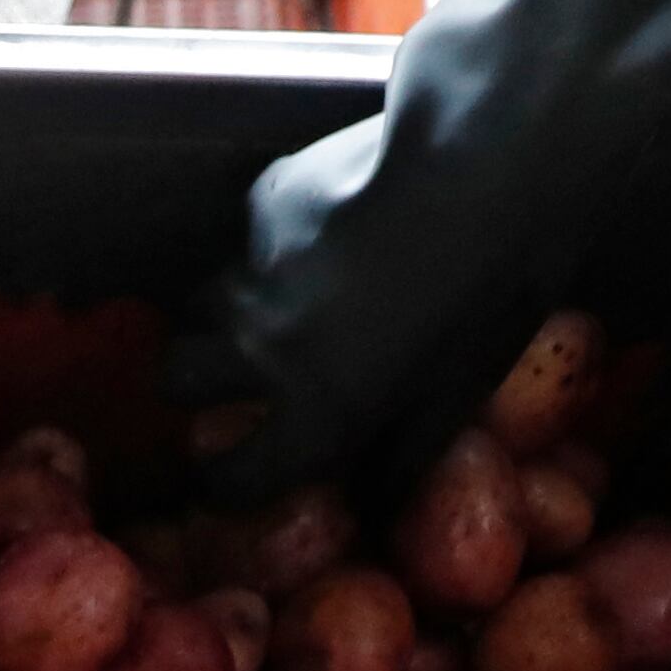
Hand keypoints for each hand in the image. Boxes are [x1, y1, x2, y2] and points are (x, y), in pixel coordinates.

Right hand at [174, 0, 670, 504]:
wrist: (491, 165)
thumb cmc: (493, 294)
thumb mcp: (458, 395)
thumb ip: (399, 458)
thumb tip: (371, 506)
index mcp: (312, 417)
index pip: (227, 481)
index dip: (229, 480)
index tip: (238, 468)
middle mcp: (259, 351)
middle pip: (177, 379)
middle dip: (197, 381)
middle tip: (238, 373)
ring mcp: (252, 271)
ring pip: (204, 303)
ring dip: (229, 312)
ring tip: (288, 296)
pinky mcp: (264, 204)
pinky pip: (248, 240)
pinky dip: (276, 245)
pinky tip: (334, 222)